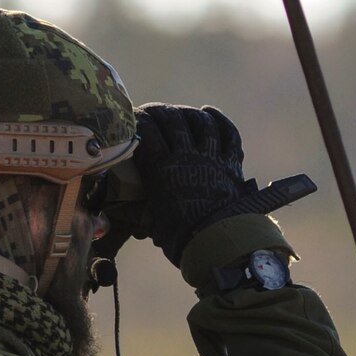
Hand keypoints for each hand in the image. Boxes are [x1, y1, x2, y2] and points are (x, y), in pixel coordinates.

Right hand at [131, 103, 246, 264]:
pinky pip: (228, 133)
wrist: (220, 244)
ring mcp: (212, 157)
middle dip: (160, 112)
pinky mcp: (232, 163)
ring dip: (187, 114)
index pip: (146, 132)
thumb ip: (140, 210)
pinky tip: (209, 113)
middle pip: (172, 120)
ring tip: (178, 113)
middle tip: (153, 112)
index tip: (132, 119)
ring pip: (200, 122)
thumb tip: (124, 210)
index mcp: (162, 169)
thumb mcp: (153, 223)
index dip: (137, 120)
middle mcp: (186, 156)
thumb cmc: (182, 238)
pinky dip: (219, 120)